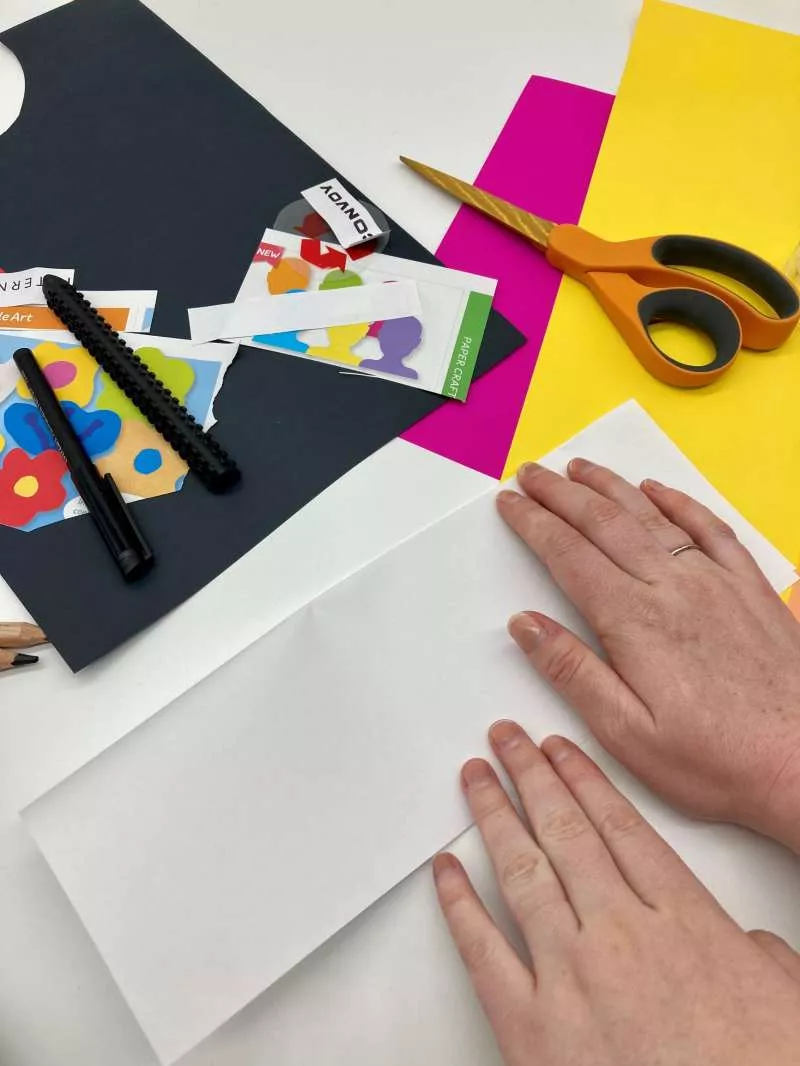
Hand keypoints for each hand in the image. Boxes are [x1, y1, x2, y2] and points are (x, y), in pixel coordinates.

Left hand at [435, 723, 799, 1065]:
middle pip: (566, 832)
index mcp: (685, 924)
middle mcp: (621, 936)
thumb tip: (751, 946)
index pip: (622, 826)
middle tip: (507, 739)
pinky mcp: (529, 1028)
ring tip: (476, 777)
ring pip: (523, 872)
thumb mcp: (787, 1008)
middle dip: (532, 776)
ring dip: (494, 815)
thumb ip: (761, 961)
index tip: (560, 749)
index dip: (585, 779)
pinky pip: (482, 951)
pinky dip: (458, 905)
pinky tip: (444, 870)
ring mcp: (571, 977)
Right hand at [496, 461, 799, 850]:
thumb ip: (572, 672)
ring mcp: (715, 581)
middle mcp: (672, 587)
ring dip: (609, 486)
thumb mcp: (627, 734)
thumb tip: (524, 624)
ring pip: (650, 515)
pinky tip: (657, 490)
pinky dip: (677, 501)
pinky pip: (708, 527)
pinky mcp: (749, 587)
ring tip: (578, 468)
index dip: (533, 523)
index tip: (509, 502)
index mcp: (634, 621)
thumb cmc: (717, 760)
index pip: (568, 555)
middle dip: (560, 494)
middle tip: (530, 473)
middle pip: (603, 523)